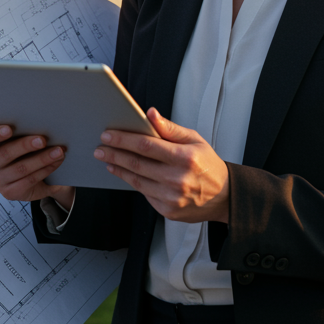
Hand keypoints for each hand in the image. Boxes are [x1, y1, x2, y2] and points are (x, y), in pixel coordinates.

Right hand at [0, 125, 74, 209]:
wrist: (30, 178)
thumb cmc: (22, 152)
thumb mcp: (18, 140)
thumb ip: (23, 131)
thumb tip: (41, 121)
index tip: (9, 128)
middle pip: (5, 153)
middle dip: (25, 145)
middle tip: (43, 140)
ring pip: (21, 168)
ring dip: (42, 158)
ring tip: (58, 151)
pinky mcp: (9, 193)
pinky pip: (29, 180)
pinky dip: (45, 170)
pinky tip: (55, 162)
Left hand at [94, 108, 228, 222]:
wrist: (224, 196)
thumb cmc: (207, 165)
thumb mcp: (195, 140)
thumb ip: (170, 128)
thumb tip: (150, 113)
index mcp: (185, 158)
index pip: (146, 146)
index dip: (124, 139)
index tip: (108, 134)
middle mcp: (178, 179)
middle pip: (137, 163)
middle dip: (114, 153)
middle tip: (100, 147)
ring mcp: (172, 197)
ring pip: (136, 180)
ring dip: (118, 168)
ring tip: (107, 159)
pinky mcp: (168, 210)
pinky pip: (144, 194)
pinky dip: (131, 182)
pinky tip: (122, 173)